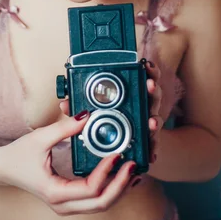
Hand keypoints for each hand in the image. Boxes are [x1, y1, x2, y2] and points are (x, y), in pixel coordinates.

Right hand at [0, 112, 136, 215]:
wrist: (3, 168)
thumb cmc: (18, 155)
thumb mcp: (39, 138)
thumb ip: (64, 128)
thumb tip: (87, 116)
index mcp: (55, 193)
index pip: (90, 189)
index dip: (107, 172)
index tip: (117, 154)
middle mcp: (63, 205)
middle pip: (101, 203)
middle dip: (121, 185)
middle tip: (133, 165)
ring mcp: (67, 205)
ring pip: (101, 205)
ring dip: (120, 189)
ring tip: (134, 170)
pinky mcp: (70, 200)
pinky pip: (95, 199)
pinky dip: (111, 189)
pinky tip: (122, 176)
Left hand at [58, 62, 163, 183]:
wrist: (110, 143)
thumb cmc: (101, 118)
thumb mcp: (88, 109)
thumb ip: (79, 104)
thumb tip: (65, 105)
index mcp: (132, 93)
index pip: (142, 78)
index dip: (148, 70)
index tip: (146, 64)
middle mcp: (142, 106)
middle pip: (153, 96)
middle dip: (153, 90)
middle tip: (150, 85)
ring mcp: (146, 123)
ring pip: (155, 119)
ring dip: (154, 120)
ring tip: (150, 122)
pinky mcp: (146, 141)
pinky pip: (151, 145)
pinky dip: (152, 149)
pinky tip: (150, 155)